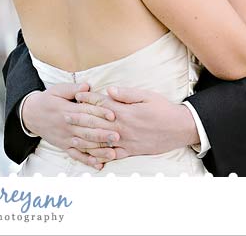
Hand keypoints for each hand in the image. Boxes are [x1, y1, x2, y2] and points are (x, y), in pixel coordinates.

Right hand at [21, 83, 120, 169]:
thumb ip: (72, 89)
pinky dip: (87, 161)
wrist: (30, 115)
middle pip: (87, 130)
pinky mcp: (64, 146)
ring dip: (98, 150)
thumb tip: (87, 86)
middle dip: (103, 134)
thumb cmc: (47, 100)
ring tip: (112, 153)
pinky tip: (98, 165)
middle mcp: (67, 126)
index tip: (113, 115)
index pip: (86, 112)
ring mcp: (66, 138)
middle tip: (118, 136)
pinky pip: (76, 155)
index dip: (100, 113)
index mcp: (67, 110)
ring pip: (84, 145)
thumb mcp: (57, 90)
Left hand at [70, 86, 198, 161]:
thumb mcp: (147, 95)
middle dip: (80, 120)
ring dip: (86, 139)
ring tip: (72, 137)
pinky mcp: (132, 151)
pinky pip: (113, 155)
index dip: (88, 99)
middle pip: (97, 124)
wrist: (180, 128)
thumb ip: (127, 94)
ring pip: (102, 142)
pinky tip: (91, 156)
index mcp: (126, 112)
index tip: (76, 96)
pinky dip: (101, 156)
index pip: (102, 105)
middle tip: (65, 116)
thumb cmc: (164, 109)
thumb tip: (110, 89)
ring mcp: (127, 141)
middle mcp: (123, 128)